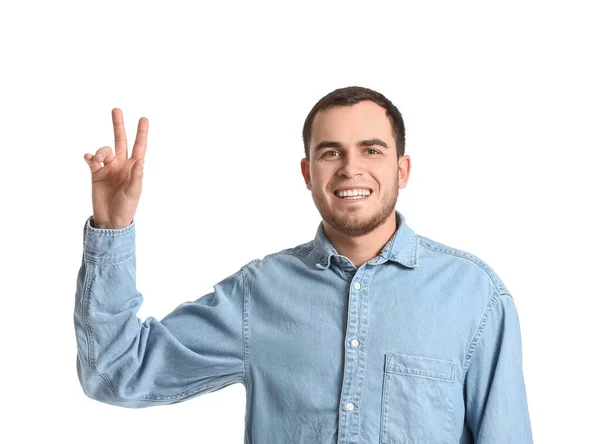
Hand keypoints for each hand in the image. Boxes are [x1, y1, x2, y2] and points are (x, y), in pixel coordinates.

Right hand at [83, 108, 147, 228]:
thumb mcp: (134, 192)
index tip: (143, 118)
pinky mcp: (96, 174)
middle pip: (120, 141)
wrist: (111, 220)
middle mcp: (121, 165)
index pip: (139, 147)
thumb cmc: (127, 207)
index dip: (141, 133)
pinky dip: (89, 157)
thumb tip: (141, 160)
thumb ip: (137, 176)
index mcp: (134, 168)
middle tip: (116, 109)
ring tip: (96, 159)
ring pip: (104, 151)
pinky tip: (89, 158)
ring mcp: (108, 168)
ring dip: (100, 151)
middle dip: (118, 126)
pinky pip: (91, 161)